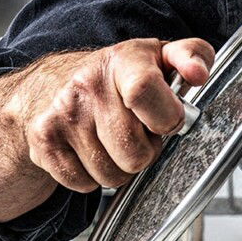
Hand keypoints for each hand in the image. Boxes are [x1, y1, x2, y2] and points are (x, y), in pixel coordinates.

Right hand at [18, 37, 212, 191]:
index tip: (168, 121)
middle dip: (146, 151)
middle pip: (135, 152)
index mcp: (124, 60)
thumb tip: (199, 74)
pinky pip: (84, 184)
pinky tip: (92, 151)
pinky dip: (92, 178)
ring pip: (112, 175)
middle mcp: (88, 84)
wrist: (49, 83)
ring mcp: (62, 114)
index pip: (143, 91)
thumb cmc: (118, 75)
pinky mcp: (43, 140)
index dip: (166, 118)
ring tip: (115, 141)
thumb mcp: (160, 56)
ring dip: (120, 167)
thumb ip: (193, 56)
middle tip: (140, 133)